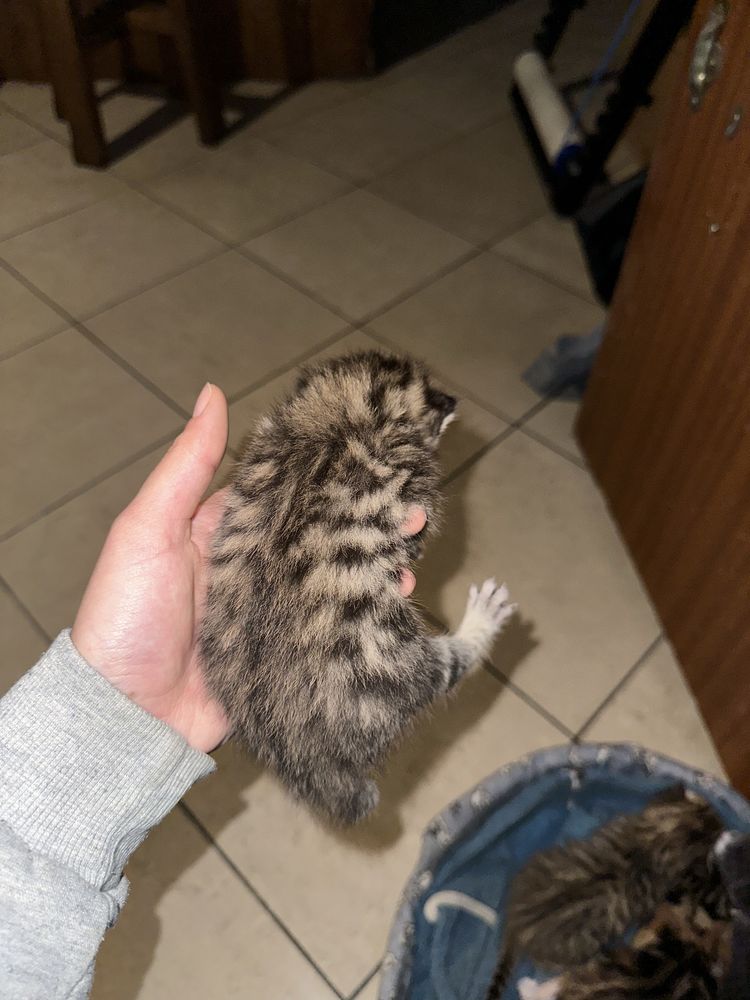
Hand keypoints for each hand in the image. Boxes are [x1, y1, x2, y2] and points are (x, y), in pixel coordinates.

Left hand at [72, 383, 425, 752]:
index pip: (281, 489)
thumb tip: (212, 393)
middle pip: (317, 531)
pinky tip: (396, 596)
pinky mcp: (286, 650)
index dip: (322, 470)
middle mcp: (252, 566)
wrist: (126, 715)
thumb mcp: (147, 531)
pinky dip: (365, 609)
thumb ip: (186, 467)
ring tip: (411, 545)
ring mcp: (272, 609)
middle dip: (363, 515)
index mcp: (221, 531)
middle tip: (409, 502)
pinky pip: (332, 624)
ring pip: (333, 574)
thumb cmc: (125, 617)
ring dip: (372, 559)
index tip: (368, 452)